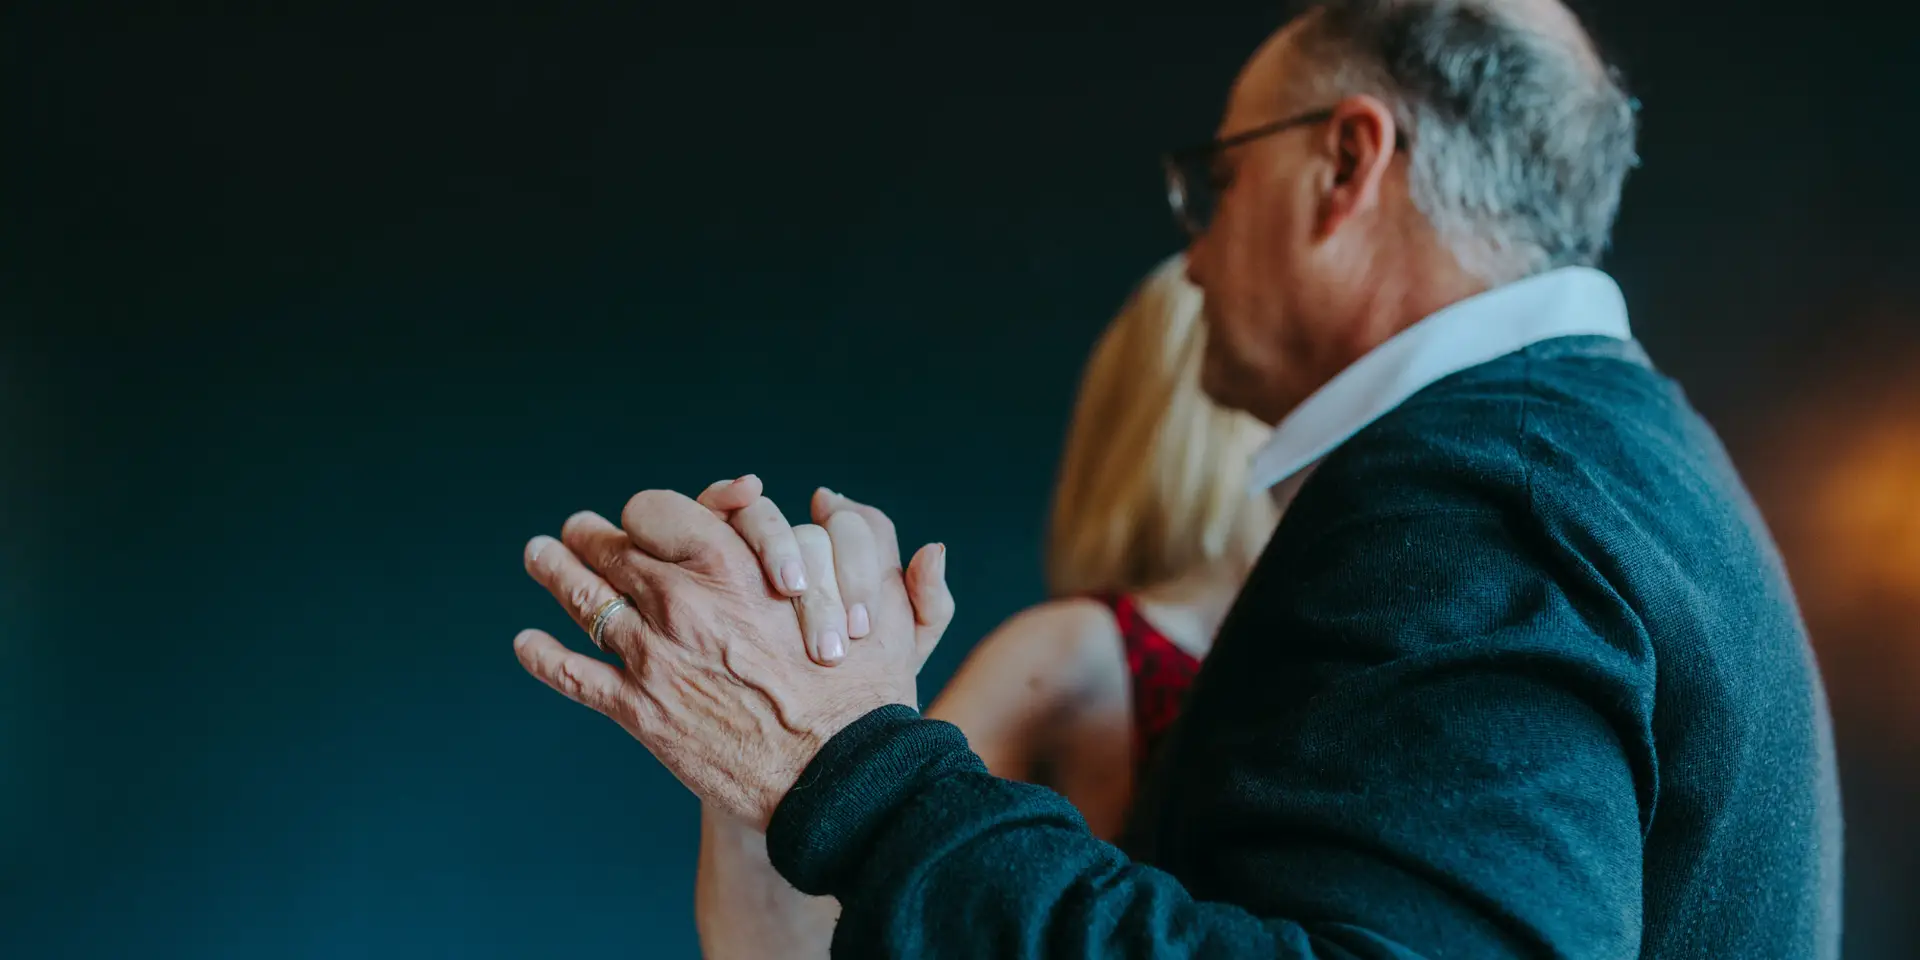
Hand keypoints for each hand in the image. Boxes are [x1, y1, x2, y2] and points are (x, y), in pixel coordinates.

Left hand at [513, 489, 929, 828]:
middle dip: (590, 535)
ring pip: (584, 601)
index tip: (643, 515)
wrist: (837, 778)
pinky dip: (543, 656)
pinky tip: (526, 643)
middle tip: (574, 528)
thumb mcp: (886, 616)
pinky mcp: (640, 712)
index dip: (649, 511)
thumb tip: (877, 520)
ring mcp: (655, 656)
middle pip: (613, 550)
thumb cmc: (866, 694)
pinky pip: (574, 675)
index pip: (661, 511)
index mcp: (732, 565)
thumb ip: (883, 560)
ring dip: (554, 573)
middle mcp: (682, 601)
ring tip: (538, 554)